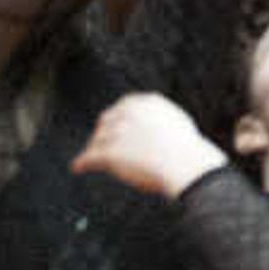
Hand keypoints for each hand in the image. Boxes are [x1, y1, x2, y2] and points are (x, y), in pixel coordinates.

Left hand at [74, 91, 228, 198]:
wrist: (186, 164)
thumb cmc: (189, 152)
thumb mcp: (177, 125)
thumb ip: (161, 123)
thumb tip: (159, 132)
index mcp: (147, 102)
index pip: (123, 107)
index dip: (116, 120)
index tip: (114, 128)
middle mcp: (128, 112)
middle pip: (107, 122)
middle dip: (103, 133)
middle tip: (101, 144)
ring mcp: (117, 131)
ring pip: (98, 141)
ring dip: (94, 149)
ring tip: (89, 157)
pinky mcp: (109, 152)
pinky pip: (90, 157)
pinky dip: (83, 163)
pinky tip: (78, 167)